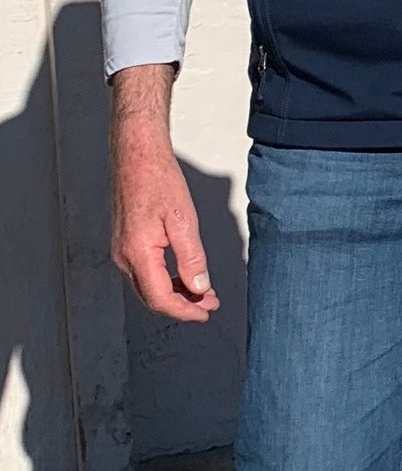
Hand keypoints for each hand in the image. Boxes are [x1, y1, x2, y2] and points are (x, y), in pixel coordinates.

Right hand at [109, 65, 217, 322]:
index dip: (185, 311)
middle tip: (210, 306)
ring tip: (204, 294)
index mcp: (137, 253)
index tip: (205, 313)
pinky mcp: (126, 243)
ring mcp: (122, 250)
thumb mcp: (183, 220)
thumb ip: (192, 257)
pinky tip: (186, 277)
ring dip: (176, 294)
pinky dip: (167, 281)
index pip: (160, 298)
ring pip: (149, 287)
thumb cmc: (158, 181)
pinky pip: (146, 273)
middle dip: (182, 306)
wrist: (137, 157)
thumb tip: (199, 287)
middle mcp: (124, 256)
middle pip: (152, 297)